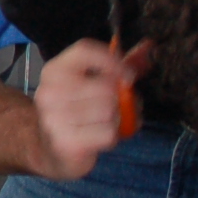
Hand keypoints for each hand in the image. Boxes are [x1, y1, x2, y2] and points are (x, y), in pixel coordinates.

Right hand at [30, 37, 153, 179]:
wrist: (47, 150)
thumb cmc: (74, 112)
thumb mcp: (90, 83)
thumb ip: (119, 65)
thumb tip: (149, 47)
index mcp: (54, 71)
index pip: (84, 51)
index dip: (113, 60)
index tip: (128, 75)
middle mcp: (50, 92)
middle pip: (105, 85)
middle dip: (119, 99)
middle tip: (116, 107)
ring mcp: (55, 118)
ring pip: (109, 111)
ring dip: (116, 119)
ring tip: (105, 122)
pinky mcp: (66, 142)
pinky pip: (108, 133)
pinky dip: (111, 137)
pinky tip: (99, 137)